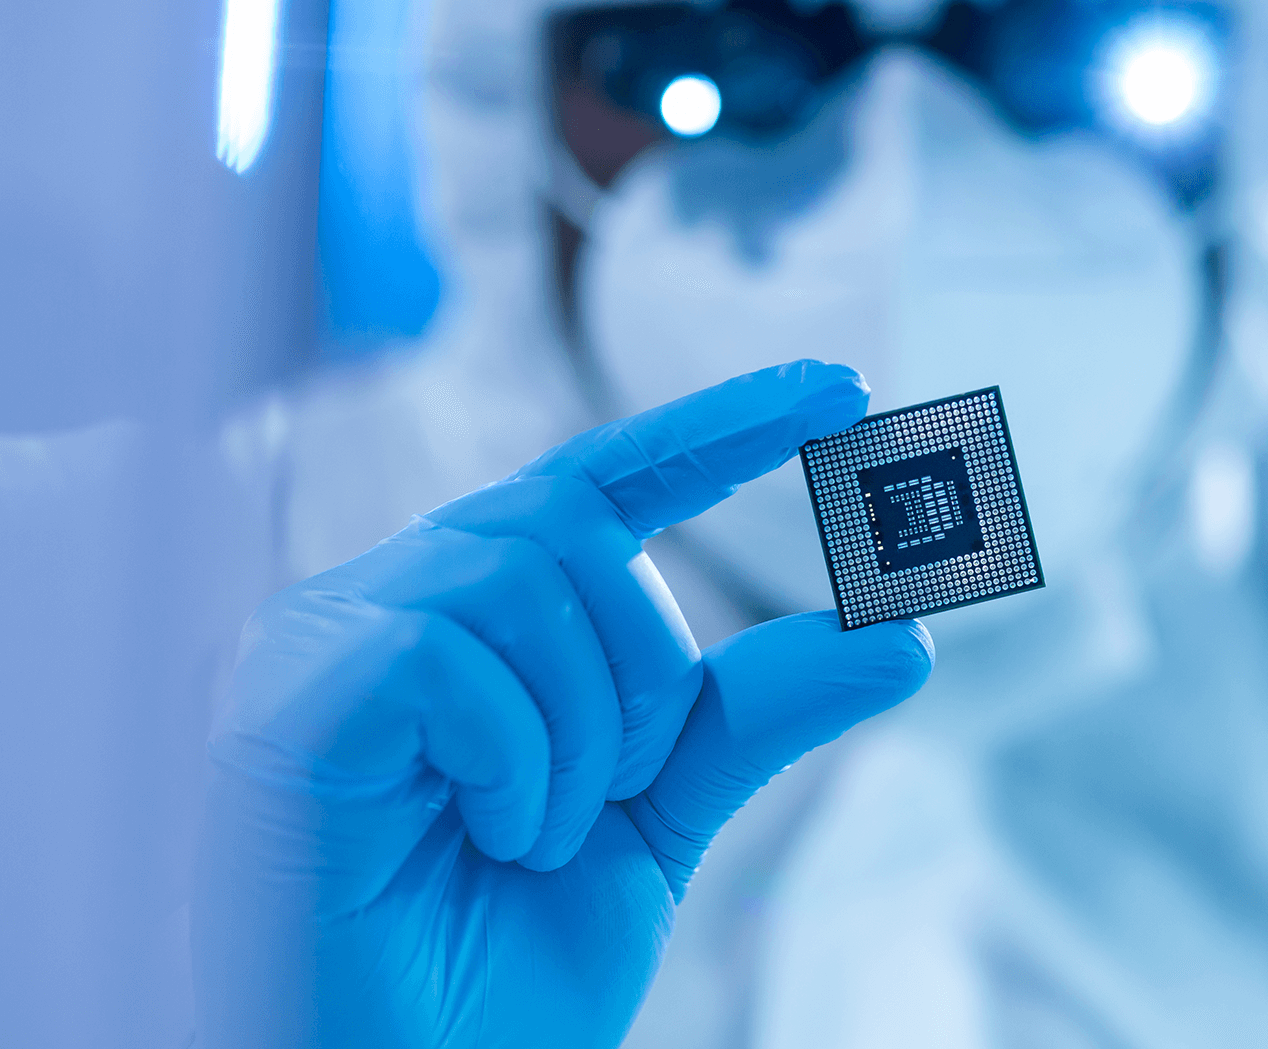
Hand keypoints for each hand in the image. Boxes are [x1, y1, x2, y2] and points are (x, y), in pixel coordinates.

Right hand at [193, 361, 933, 1047]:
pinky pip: (443, 658)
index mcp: (478, 618)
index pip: (607, 479)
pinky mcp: (282, 698)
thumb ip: (755, 714)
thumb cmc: (500, 962)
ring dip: (581, 733)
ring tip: (536, 836)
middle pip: (574, 524)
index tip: (845, 384)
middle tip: (609, 799)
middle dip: (644, 670)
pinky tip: (494, 836)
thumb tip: (905, 630)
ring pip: (517, 577)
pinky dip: (515, 759)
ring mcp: (323, 640)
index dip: (725, 423)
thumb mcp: (660, 817)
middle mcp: (392, 600)